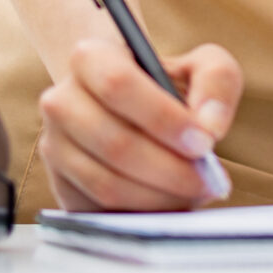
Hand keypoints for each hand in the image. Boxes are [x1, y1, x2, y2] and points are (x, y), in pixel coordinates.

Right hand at [39, 40, 239, 210]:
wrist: (132, 109)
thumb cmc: (166, 86)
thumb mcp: (201, 66)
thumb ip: (217, 81)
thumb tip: (210, 126)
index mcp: (89, 57)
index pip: (117, 85)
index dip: (163, 118)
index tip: (204, 141)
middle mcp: (61, 101)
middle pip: (114, 143)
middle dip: (170, 169)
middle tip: (208, 179)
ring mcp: (55, 147)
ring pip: (107, 184)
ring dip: (160, 196)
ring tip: (194, 191)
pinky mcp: (61, 187)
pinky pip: (101, 211)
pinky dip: (142, 214)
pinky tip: (170, 201)